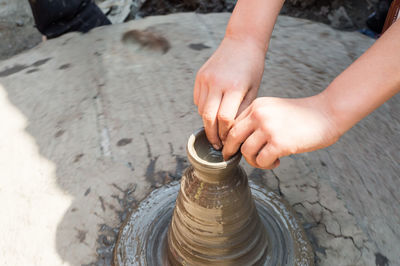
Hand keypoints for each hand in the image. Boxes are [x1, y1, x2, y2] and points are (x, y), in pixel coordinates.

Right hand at [194, 36, 265, 149]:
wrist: (242, 42)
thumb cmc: (252, 67)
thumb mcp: (253, 89)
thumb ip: (242, 111)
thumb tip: (233, 133)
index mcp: (234, 87)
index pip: (225, 119)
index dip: (225, 134)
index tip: (228, 142)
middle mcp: (217, 83)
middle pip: (209, 118)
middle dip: (212, 135)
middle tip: (217, 145)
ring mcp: (206, 79)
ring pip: (201, 110)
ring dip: (208, 122)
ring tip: (216, 130)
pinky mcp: (200, 77)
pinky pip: (198, 100)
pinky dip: (204, 109)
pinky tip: (212, 112)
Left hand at [222, 96, 339, 168]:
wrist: (328, 113)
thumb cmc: (302, 114)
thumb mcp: (274, 109)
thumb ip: (257, 119)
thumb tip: (239, 141)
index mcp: (257, 105)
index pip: (233, 124)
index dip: (229, 139)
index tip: (231, 148)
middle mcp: (259, 115)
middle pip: (233, 137)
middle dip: (230, 151)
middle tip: (231, 159)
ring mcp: (269, 128)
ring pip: (246, 152)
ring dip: (253, 161)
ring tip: (266, 160)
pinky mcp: (279, 143)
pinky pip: (261, 160)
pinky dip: (266, 165)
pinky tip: (276, 162)